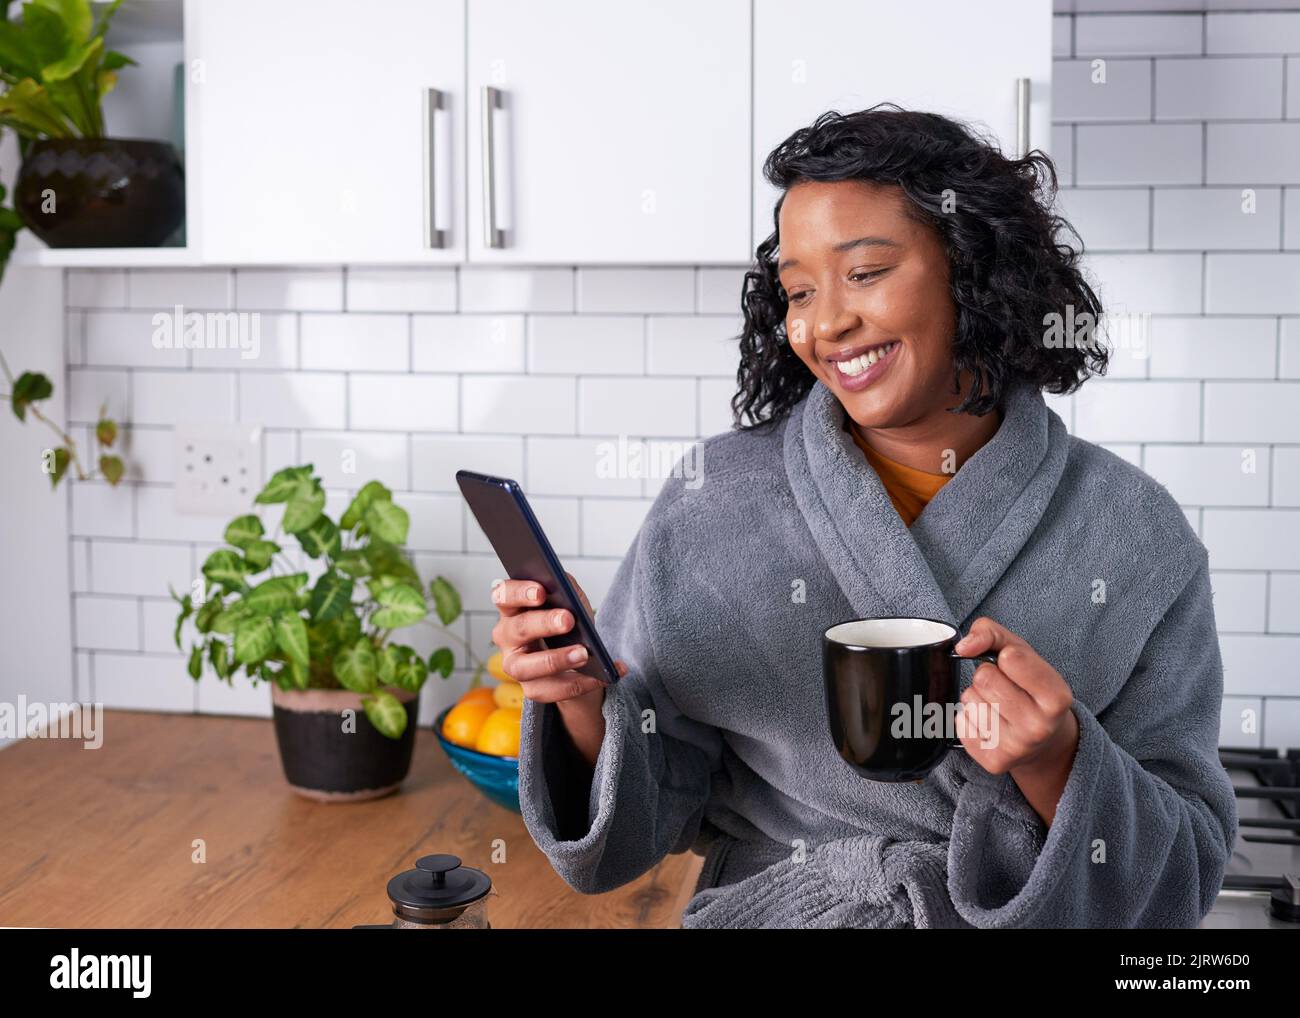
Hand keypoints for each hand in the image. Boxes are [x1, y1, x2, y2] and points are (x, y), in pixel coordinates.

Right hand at [489, 573, 627, 706]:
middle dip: (544, 623)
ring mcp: (516, 665)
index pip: (504, 595)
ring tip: (584, 654)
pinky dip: (580, 683)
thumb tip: (566, 586)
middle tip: (568, 620)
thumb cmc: (566, 622)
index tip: (540, 592)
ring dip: (557, 660)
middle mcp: (507, 637)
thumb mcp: (569, 599)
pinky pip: (552, 690)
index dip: (519, 593)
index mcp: (512, 609)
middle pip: (519, 629)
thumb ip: (566, 588)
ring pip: (526, 667)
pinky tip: (601, 676)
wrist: (577, 655)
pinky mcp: (532, 689)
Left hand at [953, 618, 1079, 823]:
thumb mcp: (1021, 651)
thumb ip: (991, 633)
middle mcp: (1040, 727)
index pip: (1009, 658)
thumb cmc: (1030, 687)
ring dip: (977, 697)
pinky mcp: (994, 762)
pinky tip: (990, 723)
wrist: (1044, 742)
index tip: (1014, 667)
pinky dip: (969, 718)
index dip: (1005, 657)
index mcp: (1057, 696)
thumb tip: (963, 646)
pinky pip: (960, 723)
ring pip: (968, 700)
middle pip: (983, 678)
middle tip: (1004, 688)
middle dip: (987, 676)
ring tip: (998, 706)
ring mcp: (1017, 748)